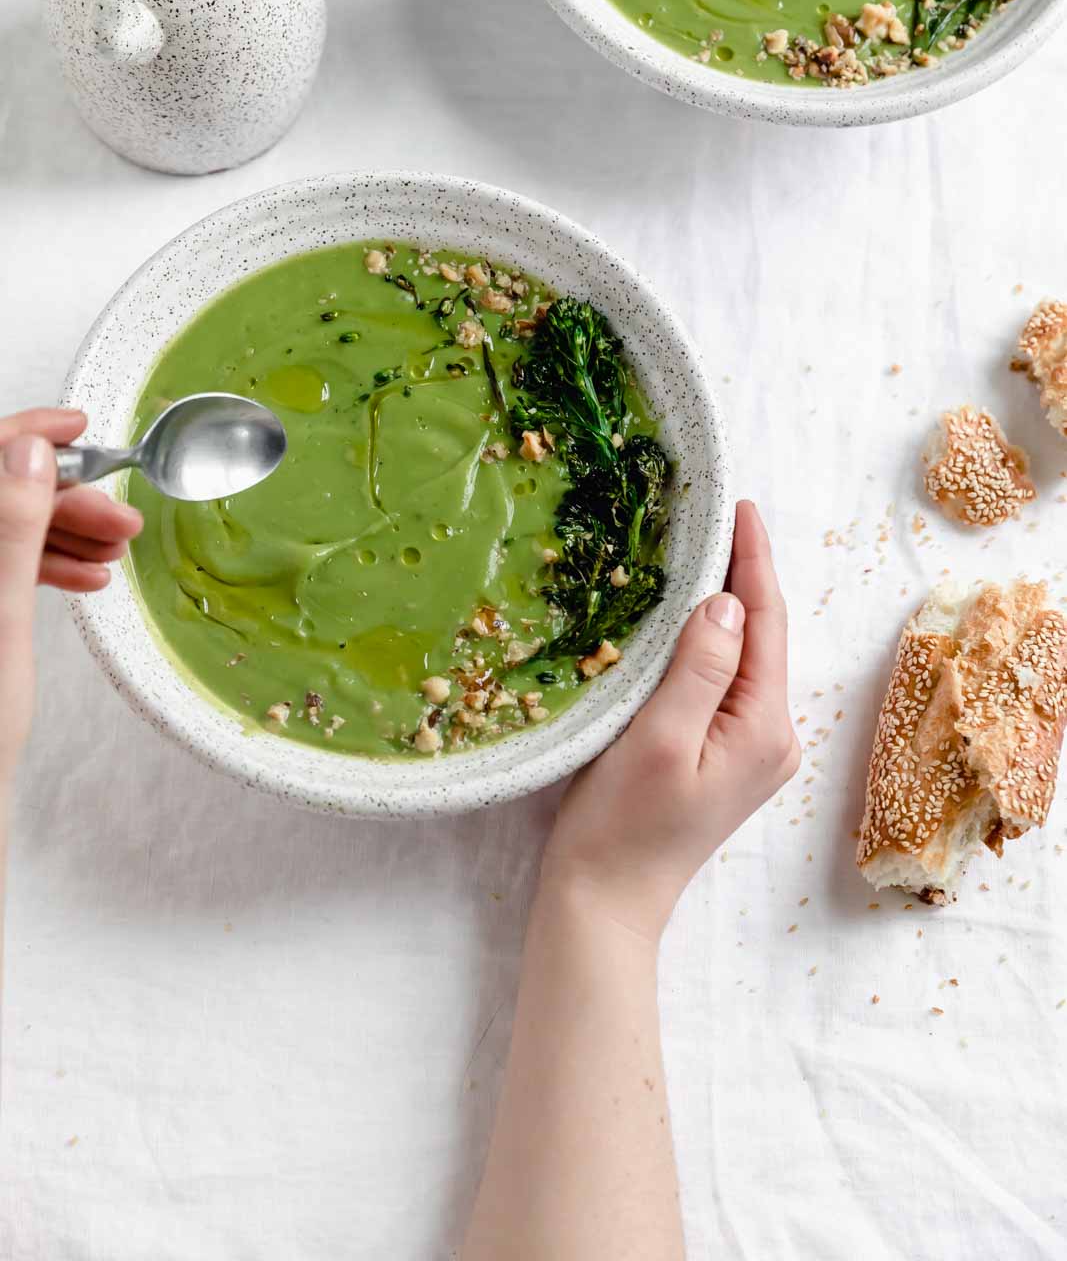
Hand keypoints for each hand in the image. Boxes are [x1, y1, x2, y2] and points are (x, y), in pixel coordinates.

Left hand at [0, 409, 141, 786]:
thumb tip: (29, 450)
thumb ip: (12, 526)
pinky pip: (7, 565)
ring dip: (65, 532)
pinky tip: (90, 576)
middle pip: (2, 494)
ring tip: (117, 551)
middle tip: (122, 519)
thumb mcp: (2, 613)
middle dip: (65, 498)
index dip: (27, 432)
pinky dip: (49, 565)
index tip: (79, 427)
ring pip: (9, 530)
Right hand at [542, 499, 798, 941]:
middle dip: (743, 574)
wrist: (606, 901)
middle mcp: (772, 736)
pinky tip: (686, 618)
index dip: (753, 560)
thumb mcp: (660, 737)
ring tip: (702, 551)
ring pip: (743, 657)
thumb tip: (726, 601)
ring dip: (725, 605)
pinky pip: (724, 680)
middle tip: (716, 515)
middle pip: (762, 636)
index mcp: (765, 727)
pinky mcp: (723, 756)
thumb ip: (699, 667)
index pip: (766, 622)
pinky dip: (708, 641)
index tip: (740, 506)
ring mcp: (750, 749)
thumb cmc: (624, 825)